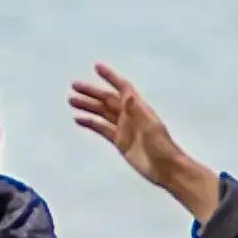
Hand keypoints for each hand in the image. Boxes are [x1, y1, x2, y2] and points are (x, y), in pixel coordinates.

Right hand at [59, 64, 224, 220]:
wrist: (165, 169)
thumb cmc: (163, 148)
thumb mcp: (151, 128)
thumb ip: (137, 111)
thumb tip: (127, 95)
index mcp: (138, 109)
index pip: (122, 88)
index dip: (110, 77)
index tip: (97, 67)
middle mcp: (130, 115)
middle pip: (108, 99)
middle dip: (92, 92)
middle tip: (75, 86)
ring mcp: (124, 128)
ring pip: (102, 113)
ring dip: (88, 106)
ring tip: (72, 101)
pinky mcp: (120, 141)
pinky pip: (102, 129)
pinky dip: (90, 123)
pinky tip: (79, 120)